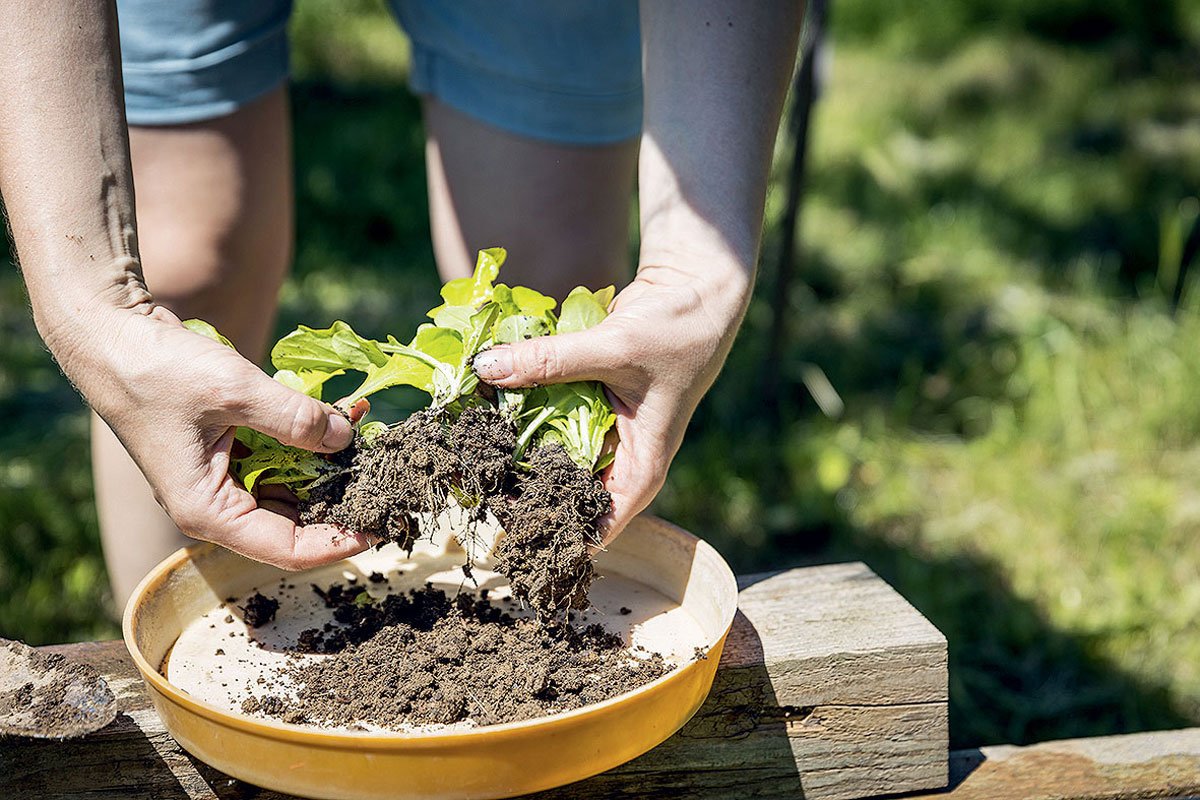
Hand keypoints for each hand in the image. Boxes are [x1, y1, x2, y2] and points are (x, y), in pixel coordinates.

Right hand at [51, 304, 372, 568]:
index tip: (379, 526)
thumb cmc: (157, 370)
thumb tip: (347, 439)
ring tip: (371, 441)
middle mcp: (217, 503)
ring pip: (291, 486)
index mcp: (208, 511)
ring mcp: (223, 476)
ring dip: (330, 465)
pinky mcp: (230, 448)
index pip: (286, 548)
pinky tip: (341, 419)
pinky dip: (309, 440)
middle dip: (341, 499)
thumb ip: (295, 418)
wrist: (111, 335)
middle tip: (388, 479)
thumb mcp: (235, 391)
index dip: (337, 542)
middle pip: (295, 520)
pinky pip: (280, 456)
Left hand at [473, 264, 748, 543]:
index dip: (553, 533)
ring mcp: (600, 426)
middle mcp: (619, 455)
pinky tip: (483, 406)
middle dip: (521, 491)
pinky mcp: (585, 397)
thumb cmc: (677, 331)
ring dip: (512, 447)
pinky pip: (547, 412)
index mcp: (640, 468)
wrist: (695, 286)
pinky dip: (520, 408)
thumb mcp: (615, 349)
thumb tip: (485, 368)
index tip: (506, 530)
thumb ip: (550, 360)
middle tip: (474, 486)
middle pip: (564, 491)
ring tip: (469, 450)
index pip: (597, 526)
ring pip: (549, 450)